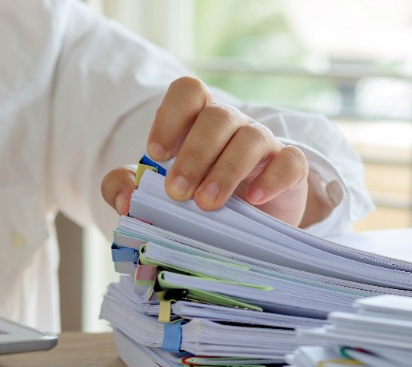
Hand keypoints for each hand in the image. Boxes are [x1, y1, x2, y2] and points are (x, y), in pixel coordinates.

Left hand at [102, 76, 312, 226]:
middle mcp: (231, 125)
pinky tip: (254, 200)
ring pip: (250, 137)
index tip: (155, 154)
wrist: (240, 230)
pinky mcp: (290, 169)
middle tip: (177, 193)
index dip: (170, 116)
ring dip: (225, 170)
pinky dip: (272, 179)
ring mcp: (263, 144)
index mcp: (196, 121)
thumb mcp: (150, 194)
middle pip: (216, 116)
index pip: (188, 92)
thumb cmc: (192, 200)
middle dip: (193, 155)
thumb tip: (125, 198)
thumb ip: (122, 187)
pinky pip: (290, 161)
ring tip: (207, 204)